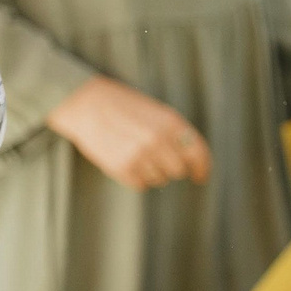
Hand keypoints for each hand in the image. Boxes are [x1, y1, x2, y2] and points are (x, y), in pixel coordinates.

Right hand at [47, 76, 211, 190]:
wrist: (89, 105)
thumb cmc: (127, 107)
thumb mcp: (159, 113)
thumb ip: (177, 134)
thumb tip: (194, 160)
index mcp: (172, 123)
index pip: (198, 154)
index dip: (202, 168)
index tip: (201, 177)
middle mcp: (158, 140)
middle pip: (179, 170)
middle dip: (173, 167)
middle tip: (160, 157)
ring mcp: (140, 155)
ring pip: (160, 179)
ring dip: (154, 171)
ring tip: (138, 153)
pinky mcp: (122, 168)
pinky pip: (141, 184)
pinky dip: (138, 177)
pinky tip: (128, 160)